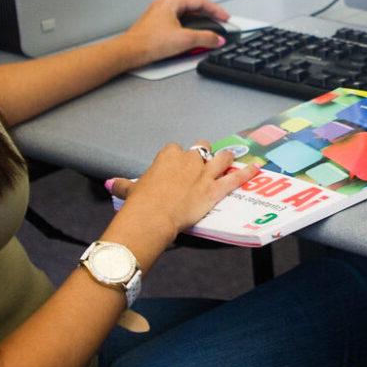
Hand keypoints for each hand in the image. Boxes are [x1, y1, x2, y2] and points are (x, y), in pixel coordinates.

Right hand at [108, 142, 256, 235]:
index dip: (179, 158)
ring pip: (220, 158)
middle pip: (201, 149)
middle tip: (202, 164)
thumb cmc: (140, 203)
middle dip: (203, 154)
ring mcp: (203, 174)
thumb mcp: (131, 190)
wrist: (152, 217)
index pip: (176, 149)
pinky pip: (234, 178)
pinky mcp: (214, 189)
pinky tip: (255, 168)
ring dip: (226, 158)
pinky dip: (245, 173)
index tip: (177, 167)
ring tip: (230, 158)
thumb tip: (111, 184)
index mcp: (168, 156)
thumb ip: (124, 184)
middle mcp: (188, 160)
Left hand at [118, 0, 230, 66]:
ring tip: (207, 34)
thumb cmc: (148, 42)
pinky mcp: (157, 27)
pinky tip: (191, 41)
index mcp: (172, 2)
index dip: (216, 10)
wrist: (129, 53)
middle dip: (208, 17)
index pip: (200, 2)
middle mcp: (165, 5)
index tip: (225, 18)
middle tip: (219, 25)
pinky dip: (188, 31)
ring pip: (185, 17)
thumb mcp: (185, 40)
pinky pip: (178, 25)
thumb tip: (217, 39)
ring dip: (198, 25)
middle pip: (193, 8)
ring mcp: (160, 16)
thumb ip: (206, 38)